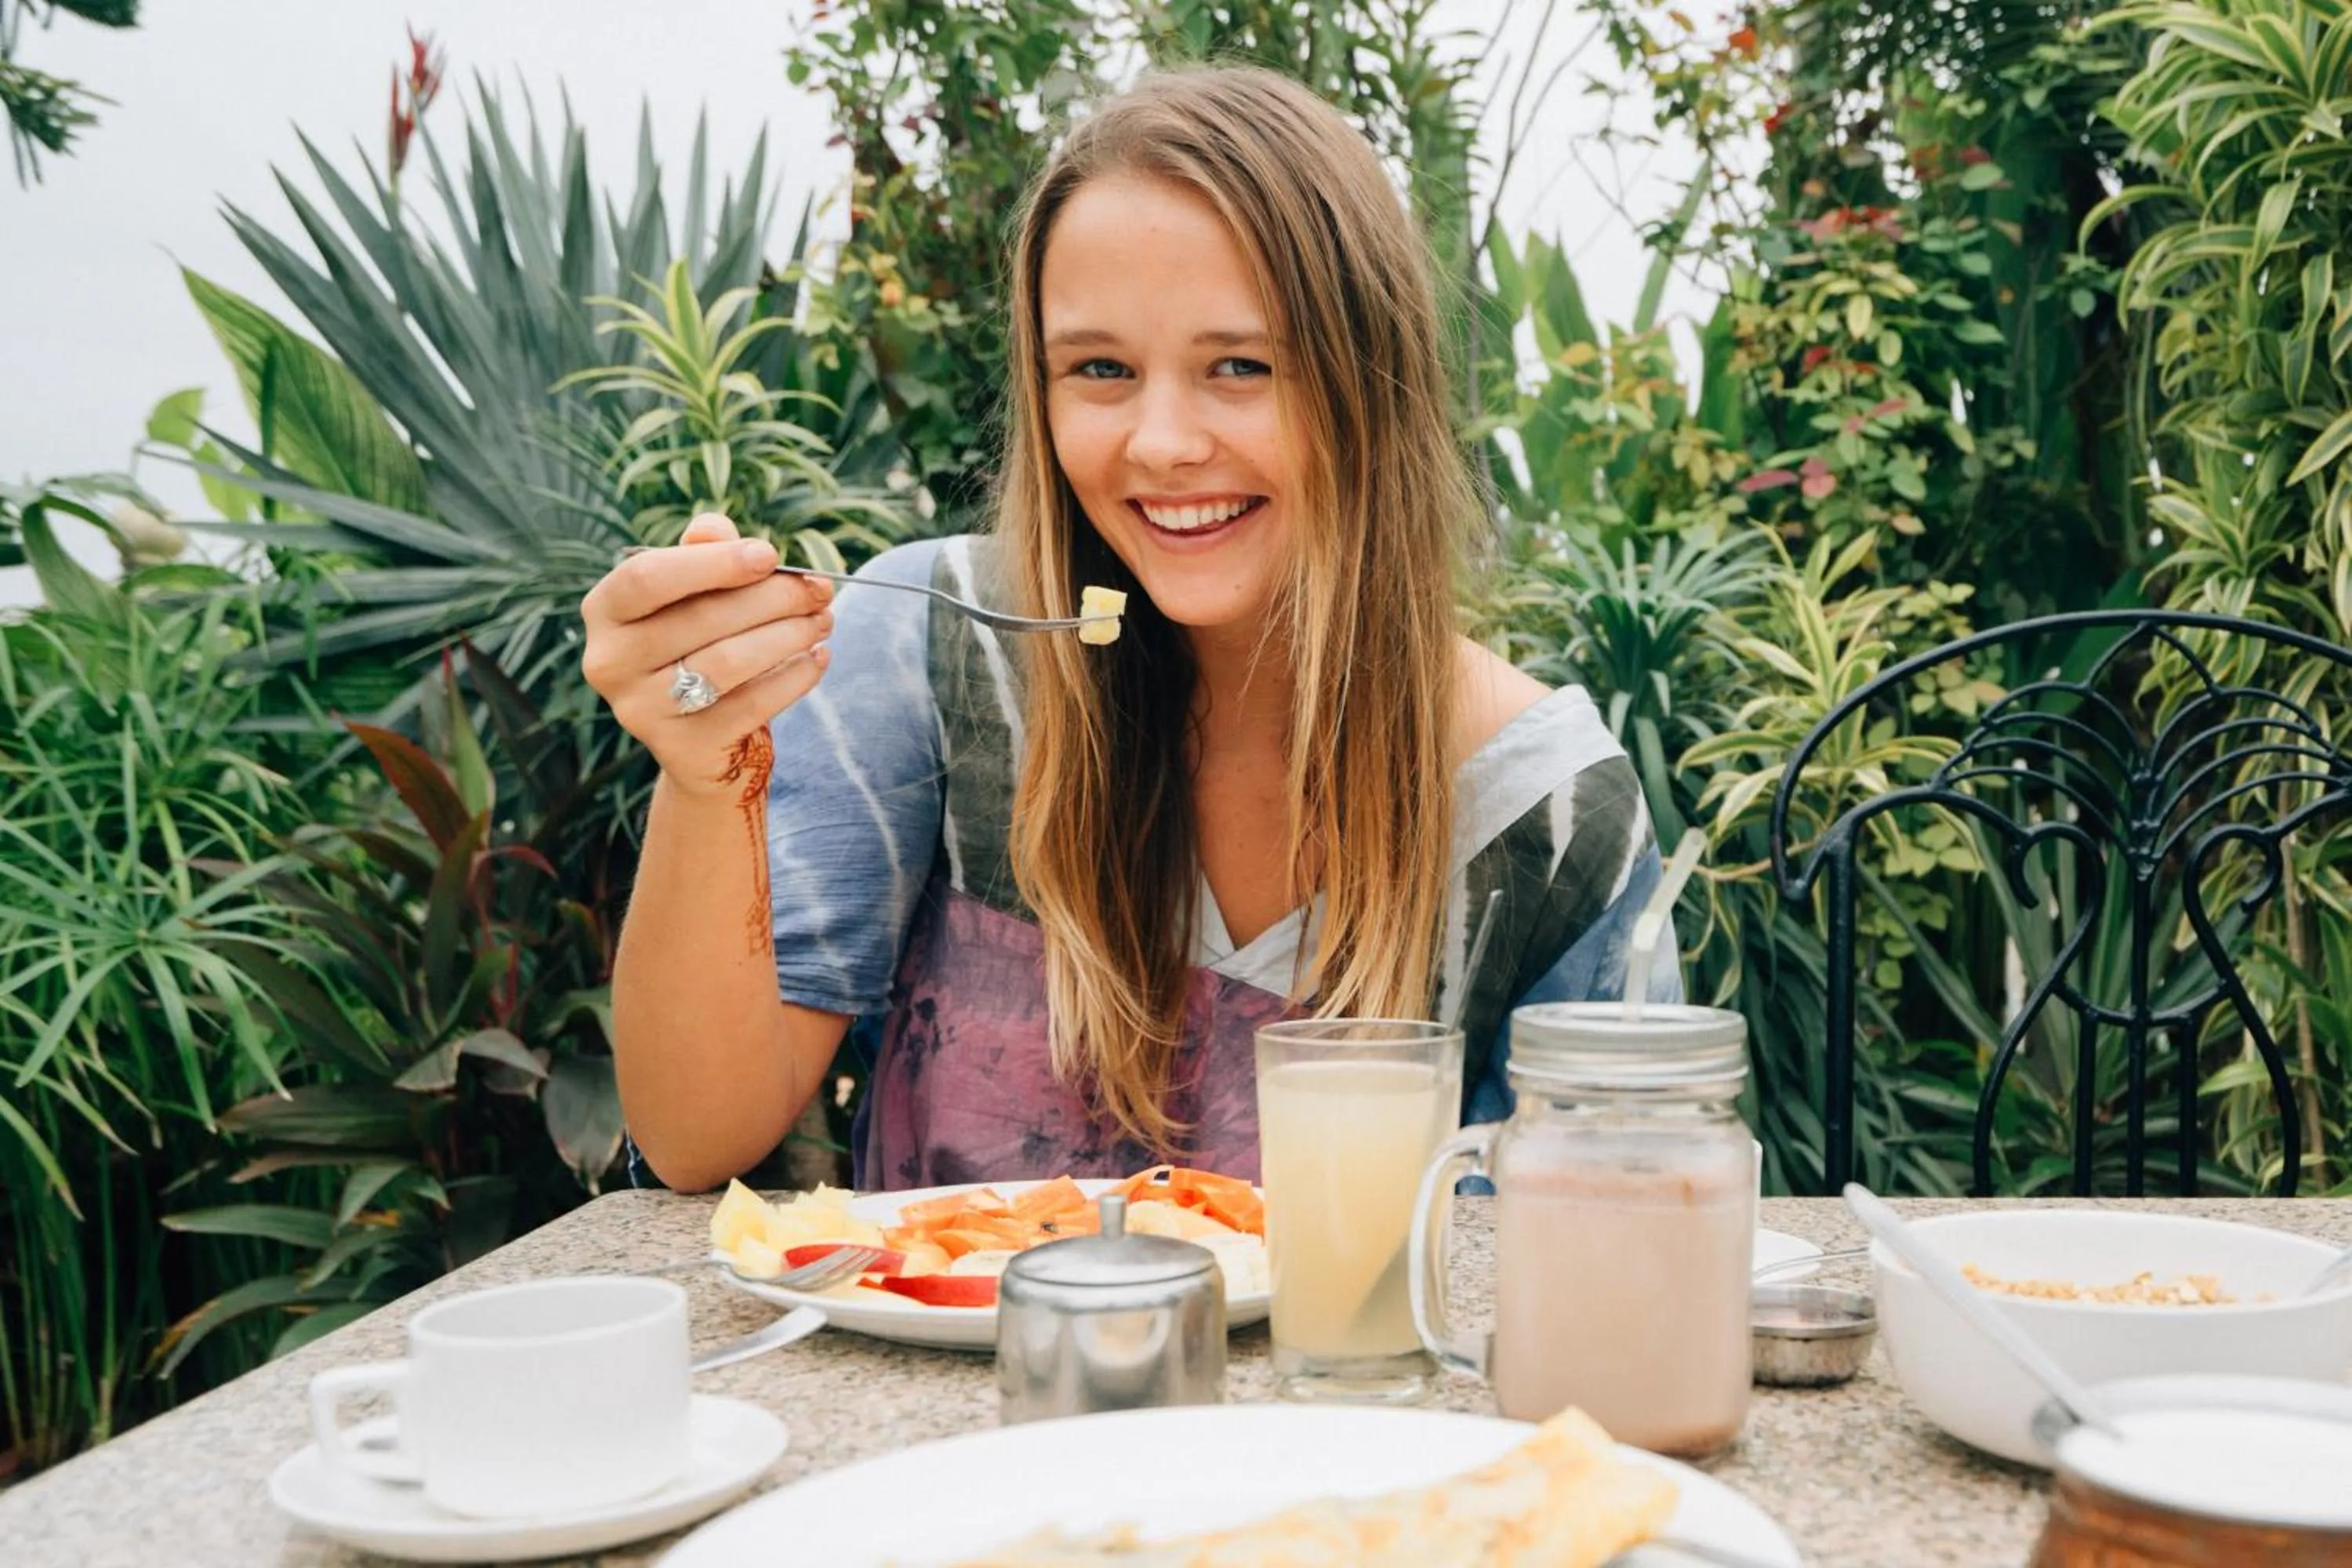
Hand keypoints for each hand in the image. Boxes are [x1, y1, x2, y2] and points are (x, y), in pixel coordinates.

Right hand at [580, 513, 833, 797]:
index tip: (770, 555)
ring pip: (727, 661)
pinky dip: (795, 677)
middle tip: (819, 590)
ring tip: (822, 621)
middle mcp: (609, 661)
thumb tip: (716, 531)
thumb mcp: (694, 593)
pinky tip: (818, 658)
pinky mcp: (682, 747)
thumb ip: (704, 551)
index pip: (647, 577)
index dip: (714, 563)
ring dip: (789, 635)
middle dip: (773, 597)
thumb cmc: (699, 644)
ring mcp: (641, 710)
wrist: (699, 739)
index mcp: (605, 610)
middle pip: (700, 617)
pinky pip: (751, 705)